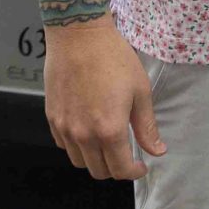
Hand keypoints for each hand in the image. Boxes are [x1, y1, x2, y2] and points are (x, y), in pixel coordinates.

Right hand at [44, 15, 166, 178]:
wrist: (79, 35)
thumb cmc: (112, 57)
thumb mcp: (140, 92)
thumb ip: (146, 127)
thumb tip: (157, 150)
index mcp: (109, 130)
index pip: (121, 169)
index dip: (134, 172)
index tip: (141, 165)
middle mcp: (83, 134)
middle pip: (98, 171)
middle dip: (116, 169)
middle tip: (126, 155)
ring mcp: (64, 127)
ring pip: (79, 161)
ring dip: (95, 159)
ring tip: (107, 144)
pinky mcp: (51, 117)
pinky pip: (63, 144)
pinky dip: (76, 146)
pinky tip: (87, 131)